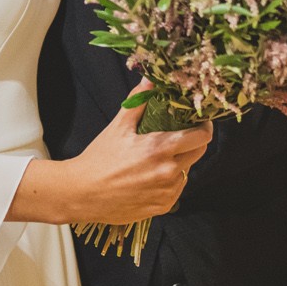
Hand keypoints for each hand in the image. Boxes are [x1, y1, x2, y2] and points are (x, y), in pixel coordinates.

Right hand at [67, 96, 212, 223]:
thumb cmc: (99, 158)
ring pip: (186, 172)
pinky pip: (176, 190)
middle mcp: (168, 172)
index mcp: (160, 149)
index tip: (198, 121)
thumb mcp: (118, 127)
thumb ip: (139, 100)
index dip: (204, 127)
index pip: (202, 137)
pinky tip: (150, 177)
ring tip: (157, 159)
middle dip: (192, 142)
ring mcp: (167, 193)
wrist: (82, 193)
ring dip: (179, 163)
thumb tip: (150, 78)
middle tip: (178, 136)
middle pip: (199, 153)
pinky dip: (169, 182)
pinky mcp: (163, 207)